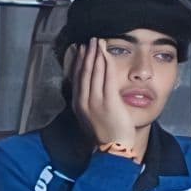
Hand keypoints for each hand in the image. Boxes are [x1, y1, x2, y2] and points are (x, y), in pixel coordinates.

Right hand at [69, 39, 144, 157]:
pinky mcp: (109, 100)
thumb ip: (90, 104)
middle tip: (89, 41)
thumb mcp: (91, 119)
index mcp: (78, 105)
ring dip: (95, 54)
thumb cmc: (106, 135)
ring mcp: (95, 101)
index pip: (77, 79)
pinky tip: (106, 52)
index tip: (80, 51)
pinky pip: (107, 76)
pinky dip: (105, 61)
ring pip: (94, 71)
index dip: (78, 63)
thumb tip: (91, 93)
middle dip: (86, 54)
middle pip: (84, 72)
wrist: (113, 149)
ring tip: (97, 42)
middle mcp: (83, 101)